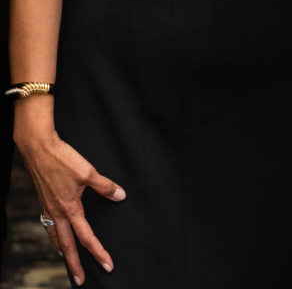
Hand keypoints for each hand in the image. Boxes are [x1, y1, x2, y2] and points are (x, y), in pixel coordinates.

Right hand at [17, 127, 125, 284]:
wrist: (39, 149)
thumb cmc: (63, 159)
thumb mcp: (88, 171)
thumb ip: (105, 186)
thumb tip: (120, 196)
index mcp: (71, 209)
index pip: (87, 237)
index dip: (98, 252)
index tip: (107, 264)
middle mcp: (58, 213)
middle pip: (67, 246)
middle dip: (75, 265)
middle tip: (80, 280)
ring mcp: (48, 208)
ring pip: (54, 237)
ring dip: (62, 250)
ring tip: (67, 259)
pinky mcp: (43, 200)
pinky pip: (47, 225)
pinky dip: (52, 235)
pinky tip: (54, 232)